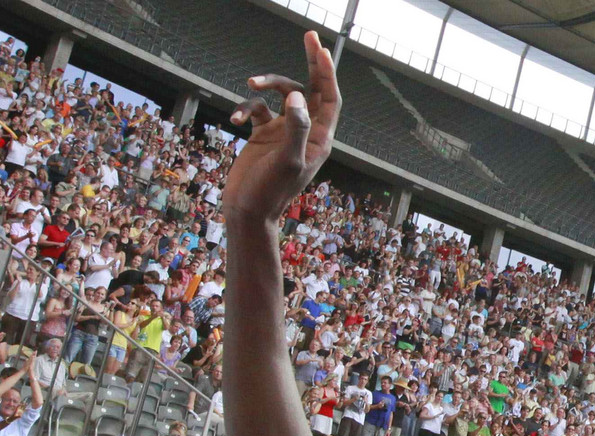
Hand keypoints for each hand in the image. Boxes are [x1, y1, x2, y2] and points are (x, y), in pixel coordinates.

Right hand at [223, 31, 340, 222]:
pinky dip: (245, 109)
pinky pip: (257, 110)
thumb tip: (296, 96)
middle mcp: (305, 131)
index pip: (329, 98)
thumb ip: (296, 128)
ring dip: (266, 84)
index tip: (320, 49)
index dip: (327, 73)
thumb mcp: (287, 161)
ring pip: (280, 95)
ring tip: (250, 84)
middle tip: (310, 35)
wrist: (248, 211)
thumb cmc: (271, 191)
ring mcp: (284, 131)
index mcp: (320, 138)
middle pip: (311, 89)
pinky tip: (235, 121)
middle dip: (310, 63)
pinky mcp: (263, 135)